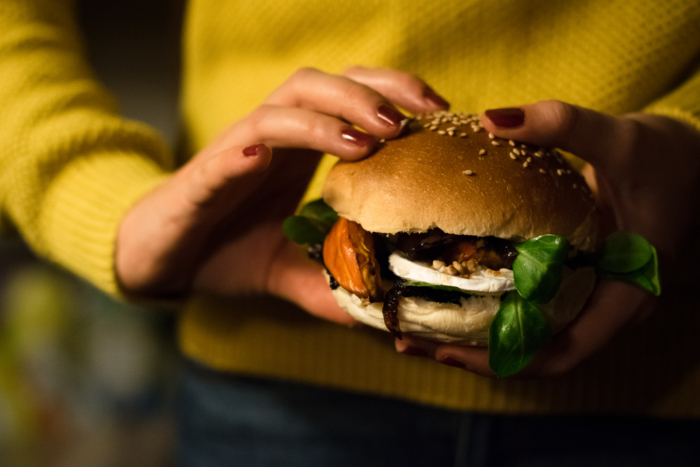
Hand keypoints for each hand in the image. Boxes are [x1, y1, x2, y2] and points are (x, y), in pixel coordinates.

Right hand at [116, 66, 448, 324]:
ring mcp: (233, 155)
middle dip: (368, 93)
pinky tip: (263, 160)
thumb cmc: (226, 251)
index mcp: (296, 150)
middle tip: (411, 120)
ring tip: (364, 139)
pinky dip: (244, 154)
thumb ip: (334, 281)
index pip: (348, 101)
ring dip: (323, 118)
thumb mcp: (292, 269)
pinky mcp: (199, 182)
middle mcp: (269, 141)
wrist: (162, 261)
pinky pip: (222, 160)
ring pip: (278, 111)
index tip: (438, 115)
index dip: (393, 94)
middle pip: (318, 87)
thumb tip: (386, 310)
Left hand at [395, 100, 699, 376]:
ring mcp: (593, 297)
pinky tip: (452, 291)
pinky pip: (533, 308)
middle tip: (410, 340)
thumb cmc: (672, 158)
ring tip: (416, 327)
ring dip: (476, 337)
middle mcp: (607, 308)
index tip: (445, 350)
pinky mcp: (580, 280)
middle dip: (474, 355)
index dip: (501, 360)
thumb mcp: (622, 138)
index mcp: (626, 296)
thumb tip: (492, 117)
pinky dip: (492, 308)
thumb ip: (563, 125)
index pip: (560, 353)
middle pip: (535, 354)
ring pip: (532, 337)